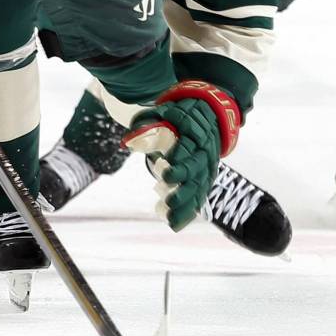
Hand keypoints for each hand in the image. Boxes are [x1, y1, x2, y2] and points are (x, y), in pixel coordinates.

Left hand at [122, 81, 240, 230]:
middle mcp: (204, 152)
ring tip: (170, 221)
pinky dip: (189, 209)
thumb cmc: (177, 113)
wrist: (205, 111)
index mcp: (194, 134)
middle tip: (168, 203)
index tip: (164, 173)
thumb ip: (146, 126)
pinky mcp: (205, 176)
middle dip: (183, 190)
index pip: (187, 151)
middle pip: (196, 174)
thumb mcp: (162, 113)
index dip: (178, 164)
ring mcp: (207, 165)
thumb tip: (129, 142)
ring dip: (186, 206)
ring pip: (199, 188)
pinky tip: (176, 223)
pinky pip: (200, 195)